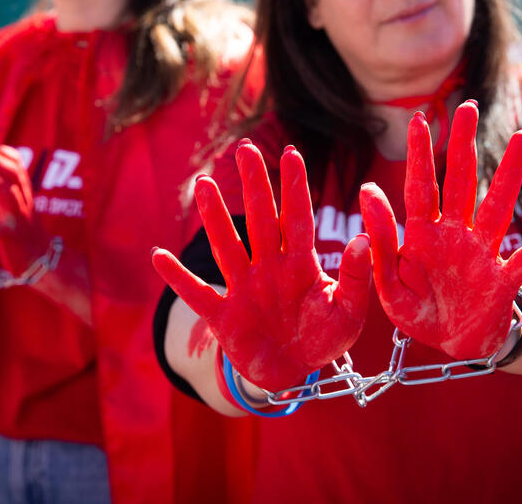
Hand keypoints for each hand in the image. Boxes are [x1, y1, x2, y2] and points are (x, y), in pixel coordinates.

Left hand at [0, 142, 47, 274]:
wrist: (42, 261)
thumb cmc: (25, 232)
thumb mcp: (19, 203)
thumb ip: (7, 185)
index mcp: (25, 192)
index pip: (16, 162)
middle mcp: (24, 201)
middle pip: (11, 171)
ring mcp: (20, 220)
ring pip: (8, 192)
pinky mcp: (13, 240)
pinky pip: (1, 231)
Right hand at [152, 142, 370, 389]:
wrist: (293, 373)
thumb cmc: (323, 338)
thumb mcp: (348, 314)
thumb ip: (355, 279)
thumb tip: (362, 239)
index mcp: (300, 266)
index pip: (297, 219)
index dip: (295, 188)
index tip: (293, 153)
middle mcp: (269, 270)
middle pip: (260, 220)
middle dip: (254, 185)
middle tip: (245, 149)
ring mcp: (243, 290)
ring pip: (227, 247)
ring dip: (215, 217)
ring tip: (205, 184)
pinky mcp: (223, 318)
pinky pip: (197, 295)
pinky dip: (178, 278)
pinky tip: (159, 256)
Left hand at [360, 102, 521, 359]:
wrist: (452, 346)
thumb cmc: (419, 312)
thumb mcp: (388, 286)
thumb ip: (379, 243)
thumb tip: (366, 193)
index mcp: (421, 236)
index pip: (419, 188)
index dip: (419, 155)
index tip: (418, 119)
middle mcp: (454, 236)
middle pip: (460, 182)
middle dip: (462, 145)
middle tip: (468, 106)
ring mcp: (482, 254)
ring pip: (497, 206)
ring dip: (508, 173)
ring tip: (520, 137)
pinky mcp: (504, 281)